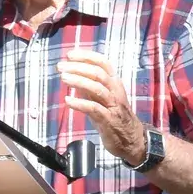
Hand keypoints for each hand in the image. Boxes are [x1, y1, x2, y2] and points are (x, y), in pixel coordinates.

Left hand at [60, 48, 147, 168]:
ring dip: (79, 81)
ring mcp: (113, 105)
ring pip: (97, 88)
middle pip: (98, 73)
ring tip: (64, 78)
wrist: (131, 139)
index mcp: (115, 82)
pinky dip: (80, 103)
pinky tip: (68, 101)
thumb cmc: (114, 116)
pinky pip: (94, 108)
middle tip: (61, 67)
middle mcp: (115, 91)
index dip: (86, 56)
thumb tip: (73, 73)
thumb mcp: (102, 97)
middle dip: (78, 67)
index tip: (70, 54)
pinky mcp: (108, 120)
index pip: (103, 63)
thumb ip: (90, 86)